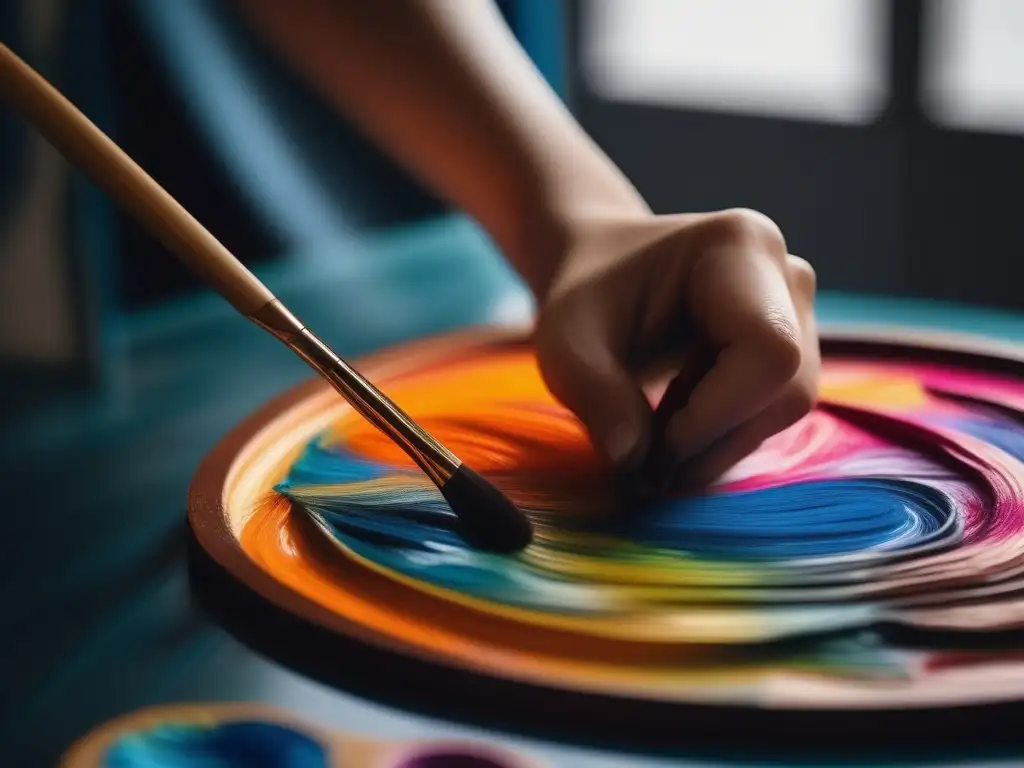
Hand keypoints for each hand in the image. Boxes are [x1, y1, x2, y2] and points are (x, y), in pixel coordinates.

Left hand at [533, 208, 819, 488]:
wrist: (600, 269)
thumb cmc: (585, 294)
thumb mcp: (565, 340)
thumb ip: (593, 393)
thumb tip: (630, 459)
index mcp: (740, 248)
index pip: (769, 353)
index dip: (717, 415)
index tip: (652, 449)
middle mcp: (786, 274)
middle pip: (787, 389)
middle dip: (714, 441)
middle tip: (644, 466)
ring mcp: (798, 309)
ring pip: (784, 409)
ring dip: (716, 443)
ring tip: (652, 439)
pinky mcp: (793, 343)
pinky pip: (774, 410)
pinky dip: (722, 435)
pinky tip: (673, 424)